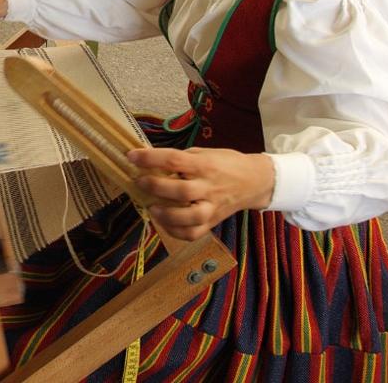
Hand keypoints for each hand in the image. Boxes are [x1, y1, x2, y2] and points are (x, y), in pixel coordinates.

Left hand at [126, 147, 275, 240]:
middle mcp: (209, 187)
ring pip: (190, 217)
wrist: (255, 181)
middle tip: (139, 181)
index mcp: (205, 165)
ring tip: (152, 208)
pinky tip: (164, 222)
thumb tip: (149, 161)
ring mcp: (212, 207)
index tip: (132, 156)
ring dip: (166, 214)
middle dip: (155, 187)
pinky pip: (193, 233)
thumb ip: (180, 159)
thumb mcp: (203, 153)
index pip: (174, 160)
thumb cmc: (225, 163)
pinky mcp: (213, 222)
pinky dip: (175, 231)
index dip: (150, 158)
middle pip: (181, 191)